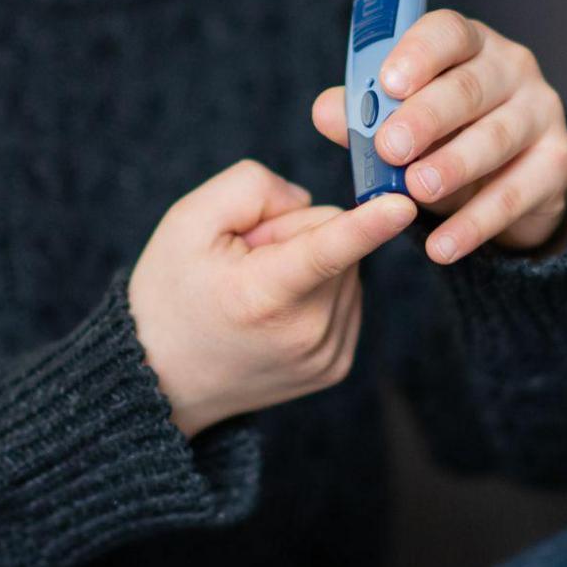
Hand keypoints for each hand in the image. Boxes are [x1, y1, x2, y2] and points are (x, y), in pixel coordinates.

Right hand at [127, 160, 417, 438]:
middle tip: (243, 262)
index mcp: (262, 296)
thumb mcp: (188, 221)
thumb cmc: (170, 291)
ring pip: (347, 265)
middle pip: (332, 234)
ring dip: (307, 262)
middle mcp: (304, 332)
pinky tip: (275, 310)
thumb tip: (311, 202)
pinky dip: (318, 290)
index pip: (324, 251)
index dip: (368, 225)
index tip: (405, 206)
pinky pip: (347, 295)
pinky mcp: (336, 365)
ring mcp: (325, 354)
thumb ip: (253, 188)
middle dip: (294, 231)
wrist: (161, 378)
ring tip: (255, 290)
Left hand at [312, 9, 566, 264]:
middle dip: (428, 117)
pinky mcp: (557, 162)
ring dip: (453, 166)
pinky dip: (475, 224)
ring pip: (496, 138)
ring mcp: (541, 112)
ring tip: (416, 190)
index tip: (388, 83)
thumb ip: (365, 115)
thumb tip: (325, 111)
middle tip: (390, 146)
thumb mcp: (404, 121)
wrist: (514, 179)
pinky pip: (514, 194)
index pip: (447, 33)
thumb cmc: (448, 133)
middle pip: (471, 86)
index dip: (418, 54)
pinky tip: (442, 247)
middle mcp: (512, 68)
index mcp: (469, 44)